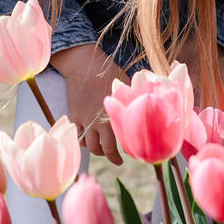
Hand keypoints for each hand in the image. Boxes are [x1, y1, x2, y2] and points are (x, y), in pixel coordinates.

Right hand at [50, 43, 128, 165]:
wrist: (83, 64)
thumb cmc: (109, 72)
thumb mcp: (126, 85)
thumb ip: (133, 101)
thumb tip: (148, 107)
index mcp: (113, 116)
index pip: (118, 144)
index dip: (120, 155)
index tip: (124, 159)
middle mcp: (98, 122)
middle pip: (102, 150)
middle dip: (110, 156)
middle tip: (115, 158)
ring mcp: (84, 120)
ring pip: (89, 145)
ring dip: (96, 149)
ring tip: (101, 148)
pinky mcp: (74, 116)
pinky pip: (77, 136)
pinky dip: (82, 140)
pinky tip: (88, 138)